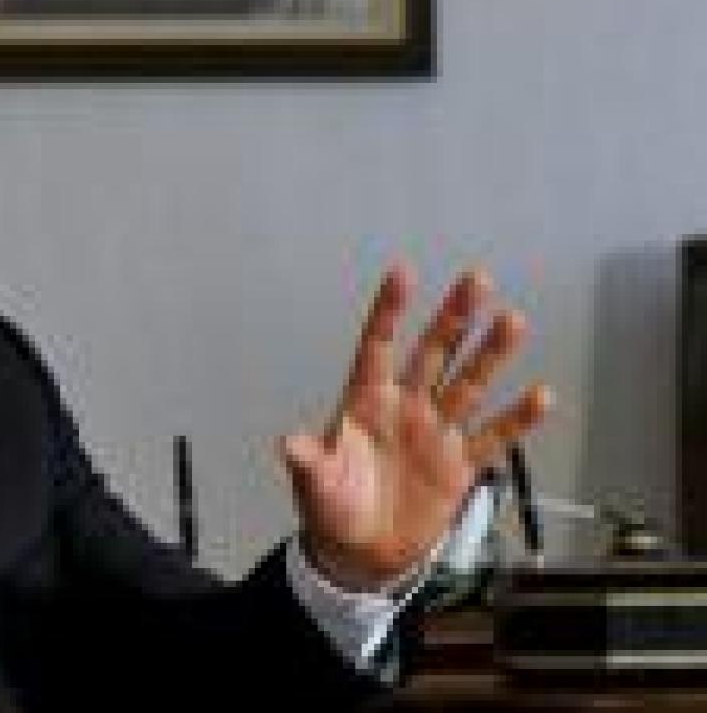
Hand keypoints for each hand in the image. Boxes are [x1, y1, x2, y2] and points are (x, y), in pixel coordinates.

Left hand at [280, 263, 552, 590]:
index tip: (403, 274)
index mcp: (365, 403)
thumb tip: (288, 445)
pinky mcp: (459, 465)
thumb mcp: (314, 484)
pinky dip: (517, 418)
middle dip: (453, 318)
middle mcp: (405, 408)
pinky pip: (493, 435)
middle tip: (475, 281)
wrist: (360, 554)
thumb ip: (309, 462)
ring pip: (467, 384)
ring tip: (512, 321)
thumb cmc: (331, 509)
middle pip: (432, 353)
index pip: (378, 347)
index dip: (389, 312)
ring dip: (490, 354)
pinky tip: (539, 396)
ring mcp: (435, 433)